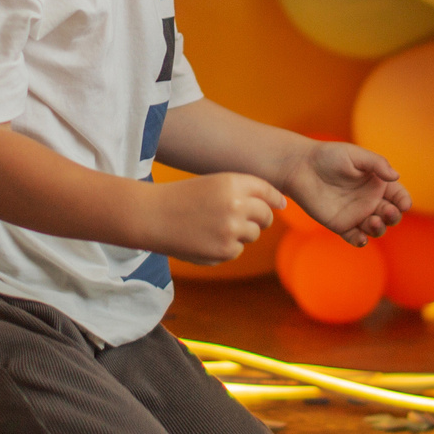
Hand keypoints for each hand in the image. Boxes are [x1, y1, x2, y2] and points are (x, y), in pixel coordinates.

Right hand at [138, 171, 282, 263]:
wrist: (152, 216)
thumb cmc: (182, 197)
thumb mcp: (214, 183)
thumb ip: (244, 191)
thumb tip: (280, 204)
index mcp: (233, 182)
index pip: (267, 191)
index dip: (275, 198)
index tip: (279, 204)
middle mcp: (236, 204)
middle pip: (266, 216)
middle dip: (260, 219)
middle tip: (242, 219)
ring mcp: (232, 229)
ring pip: (253, 234)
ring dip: (241, 233)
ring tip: (214, 227)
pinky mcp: (225, 250)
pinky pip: (237, 250)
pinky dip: (225, 247)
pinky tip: (205, 239)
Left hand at [277, 141, 410, 246]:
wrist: (301, 167)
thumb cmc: (329, 156)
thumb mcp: (355, 155)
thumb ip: (377, 164)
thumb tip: (396, 176)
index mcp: (378, 183)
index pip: (398, 195)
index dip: (404, 201)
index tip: (404, 203)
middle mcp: (370, 201)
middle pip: (390, 215)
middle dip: (393, 216)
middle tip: (387, 211)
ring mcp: (356, 214)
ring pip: (376, 229)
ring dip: (379, 229)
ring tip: (372, 221)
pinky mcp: (341, 225)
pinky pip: (355, 238)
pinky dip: (360, 241)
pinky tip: (360, 238)